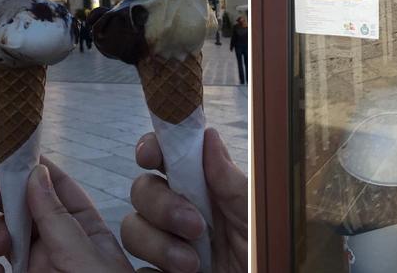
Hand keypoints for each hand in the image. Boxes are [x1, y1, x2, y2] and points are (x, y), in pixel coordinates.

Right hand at [0, 157, 132, 271]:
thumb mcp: (84, 259)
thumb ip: (59, 220)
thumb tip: (36, 174)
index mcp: (87, 231)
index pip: (60, 188)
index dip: (35, 170)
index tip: (9, 158)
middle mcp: (63, 246)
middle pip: (29, 209)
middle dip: (7, 199)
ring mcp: (42, 268)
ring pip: (11, 236)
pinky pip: (3, 266)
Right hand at [123, 128, 246, 272]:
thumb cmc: (264, 254)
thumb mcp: (253, 217)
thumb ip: (230, 182)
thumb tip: (207, 137)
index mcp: (201, 187)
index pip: (166, 156)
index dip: (151, 148)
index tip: (149, 155)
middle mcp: (178, 210)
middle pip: (142, 189)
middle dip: (161, 205)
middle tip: (194, 227)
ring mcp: (165, 244)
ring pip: (132, 228)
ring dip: (158, 245)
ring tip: (191, 266)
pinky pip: (135, 268)